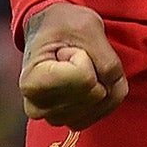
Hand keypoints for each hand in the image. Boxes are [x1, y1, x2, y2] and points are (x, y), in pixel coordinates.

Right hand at [18, 3, 126, 128]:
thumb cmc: (63, 25)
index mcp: (32, 82)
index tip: (67, 48)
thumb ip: (106, 59)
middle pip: (96, 94)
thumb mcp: (88, 27)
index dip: (84, 57)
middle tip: (73, 55)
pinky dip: (107, 92)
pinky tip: (88, 79)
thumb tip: (114, 88)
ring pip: (103, 103)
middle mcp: (38, 107)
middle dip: (95, 69)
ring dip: (102, 80)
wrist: (50, 30)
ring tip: (77, 66)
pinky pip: (106, 110)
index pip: (84, 78)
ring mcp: (54, 118)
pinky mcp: (71, 121)